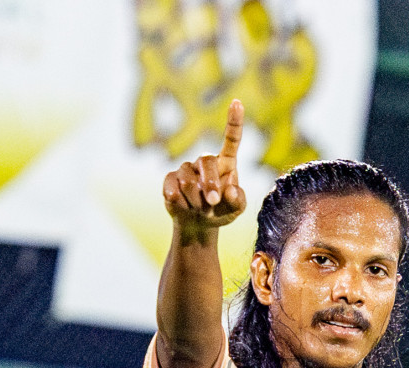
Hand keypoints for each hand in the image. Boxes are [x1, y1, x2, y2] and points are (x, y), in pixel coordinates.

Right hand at [162, 99, 246, 230]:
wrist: (199, 223)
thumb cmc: (221, 211)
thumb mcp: (236, 209)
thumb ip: (238, 200)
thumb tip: (229, 189)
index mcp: (226, 163)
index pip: (231, 139)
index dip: (234, 121)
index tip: (237, 102)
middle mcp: (205, 161)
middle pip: (205, 161)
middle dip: (210, 184)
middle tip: (212, 202)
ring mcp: (186, 169)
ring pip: (187, 180)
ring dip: (196, 200)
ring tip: (200, 209)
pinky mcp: (170, 179)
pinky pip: (172, 188)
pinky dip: (180, 203)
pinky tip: (184, 207)